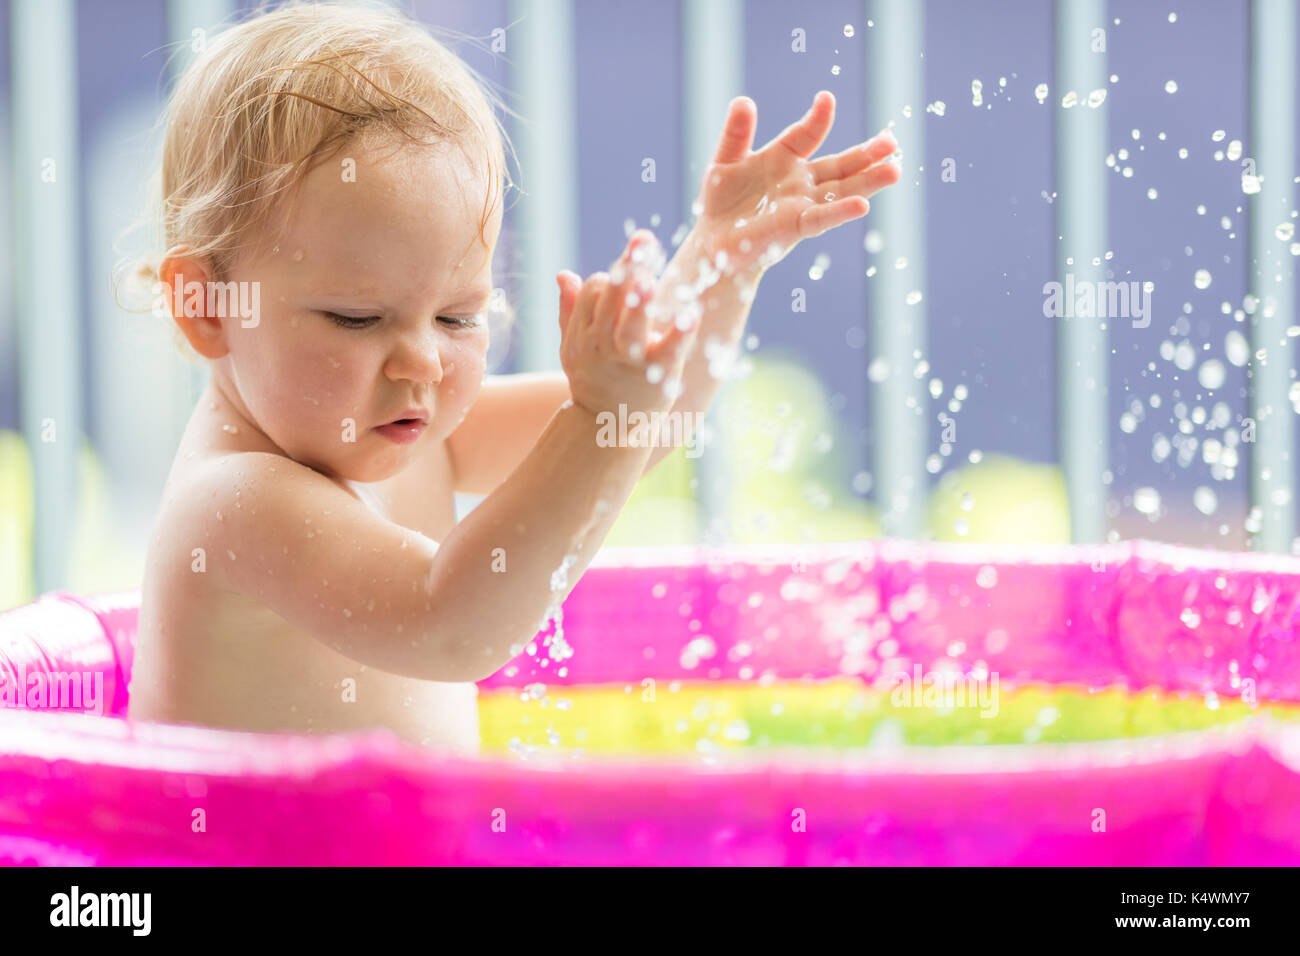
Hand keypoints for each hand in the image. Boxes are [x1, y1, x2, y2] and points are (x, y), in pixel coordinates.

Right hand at [556, 231, 695, 420]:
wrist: (605, 430)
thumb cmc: (594, 381)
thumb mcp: (574, 347)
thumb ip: (571, 310)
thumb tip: (564, 274)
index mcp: (585, 333)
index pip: (595, 291)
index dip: (613, 278)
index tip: (629, 275)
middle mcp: (603, 345)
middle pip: (611, 298)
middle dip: (627, 266)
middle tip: (643, 240)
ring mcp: (629, 362)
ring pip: (631, 324)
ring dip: (641, 300)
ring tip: (650, 278)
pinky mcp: (657, 376)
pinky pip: (668, 351)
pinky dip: (679, 333)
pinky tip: (691, 315)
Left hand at [689, 90, 900, 277]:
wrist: (713, 242)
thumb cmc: (721, 202)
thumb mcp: (725, 161)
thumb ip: (736, 133)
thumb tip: (743, 101)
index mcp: (785, 159)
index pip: (807, 134)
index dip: (818, 118)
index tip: (826, 99)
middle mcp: (800, 181)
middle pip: (840, 165)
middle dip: (867, 154)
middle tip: (893, 141)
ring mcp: (800, 205)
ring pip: (841, 190)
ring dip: (867, 181)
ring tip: (894, 170)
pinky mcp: (794, 227)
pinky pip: (821, 218)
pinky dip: (841, 211)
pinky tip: (863, 205)